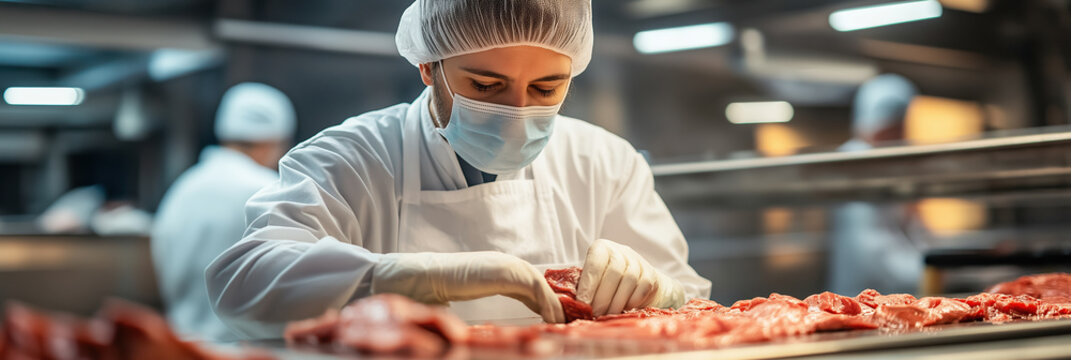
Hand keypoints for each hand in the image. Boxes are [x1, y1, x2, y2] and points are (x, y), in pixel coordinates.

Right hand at [371, 251, 564, 322]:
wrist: (419, 279)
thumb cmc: (436, 290)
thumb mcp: (467, 298)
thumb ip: (483, 306)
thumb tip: (493, 331)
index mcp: (496, 268)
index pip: (529, 285)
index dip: (544, 303)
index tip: (554, 321)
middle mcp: (505, 264)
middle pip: (539, 284)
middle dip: (554, 304)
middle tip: (566, 323)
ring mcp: (505, 265)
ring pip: (540, 285)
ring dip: (554, 306)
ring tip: (563, 325)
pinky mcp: (503, 271)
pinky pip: (534, 288)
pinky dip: (546, 304)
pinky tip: (552, 319)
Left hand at [576, 239, 684, 315]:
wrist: (637, 283)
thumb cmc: (606, 283)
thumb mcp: (593, 279)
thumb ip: (583, 285)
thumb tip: (570, 304)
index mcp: (601, 248)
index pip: (595, 263)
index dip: (588, 284)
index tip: (582, 303)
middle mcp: (620, 250)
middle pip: (613, 272)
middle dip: (602, 296)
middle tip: (594, 313)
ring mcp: (638, 260)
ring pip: (628, 280)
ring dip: (616, 301)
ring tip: (606, 315)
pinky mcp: (651, 273)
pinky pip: (642, 287)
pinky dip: (631, 301)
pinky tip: (623, 309)